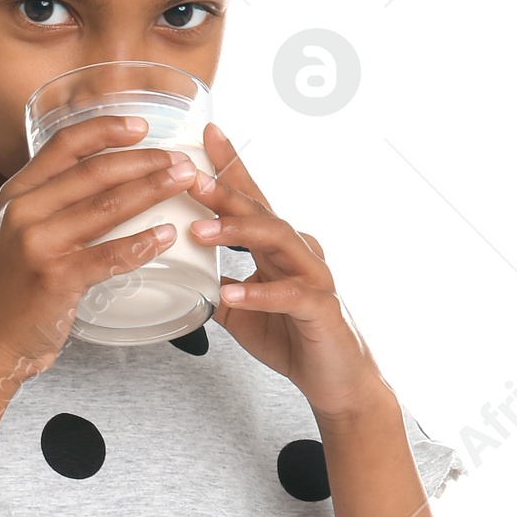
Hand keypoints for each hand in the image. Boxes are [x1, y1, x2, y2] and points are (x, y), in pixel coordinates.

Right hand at [0, 115, 201, 380]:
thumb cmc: (9, 290)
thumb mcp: (17, 233)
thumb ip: (50, 205)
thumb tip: (103, 182)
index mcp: (17, 193)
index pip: (65, 144)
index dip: (106, 129)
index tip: (142, 126)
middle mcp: (24, 211)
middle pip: (95, 172)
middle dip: (145, 161)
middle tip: (181, 161)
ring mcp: (38, 244)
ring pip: (106, 207)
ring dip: (152, 191)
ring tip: (185, 184)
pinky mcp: (55, 279)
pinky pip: (108, 255)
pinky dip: (141, 244)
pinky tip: (167, 237)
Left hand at [186, 122, 390, 420]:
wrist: (336, 381)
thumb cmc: (293, 337)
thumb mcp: (240, 310)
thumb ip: (215, 286)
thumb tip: (180, 274)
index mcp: (276, 248)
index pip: (251, 198)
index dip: (230, 166)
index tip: (206, 135)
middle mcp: (297, 252)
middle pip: (259, 210)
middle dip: (223, 191)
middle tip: (189, 177)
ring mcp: (313, 276)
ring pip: (278, 240)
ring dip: (238, 232)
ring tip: (201, 231)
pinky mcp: (321, 308)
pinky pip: (289, 294)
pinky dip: (259, 293)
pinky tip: (232, 293)